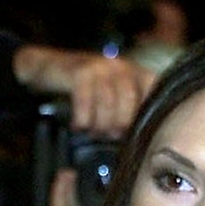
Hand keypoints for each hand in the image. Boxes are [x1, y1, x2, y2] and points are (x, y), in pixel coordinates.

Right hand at [14, 46, 155, 139]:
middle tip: (110, 136)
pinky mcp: (80, 71)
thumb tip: (139, 139)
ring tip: (93, 132)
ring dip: (100, 124)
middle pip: (129, 99)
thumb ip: (129, 109)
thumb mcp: (113, 94)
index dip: (145, 115)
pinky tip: (79, 126)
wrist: (52, 67)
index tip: (133, 131)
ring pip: (107, 101)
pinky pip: (85, 100)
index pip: (152, 92)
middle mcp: (122, 66)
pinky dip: (82, 117)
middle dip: (120, 123)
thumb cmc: (88, 89)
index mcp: (136, 72)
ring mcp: (101, 66)